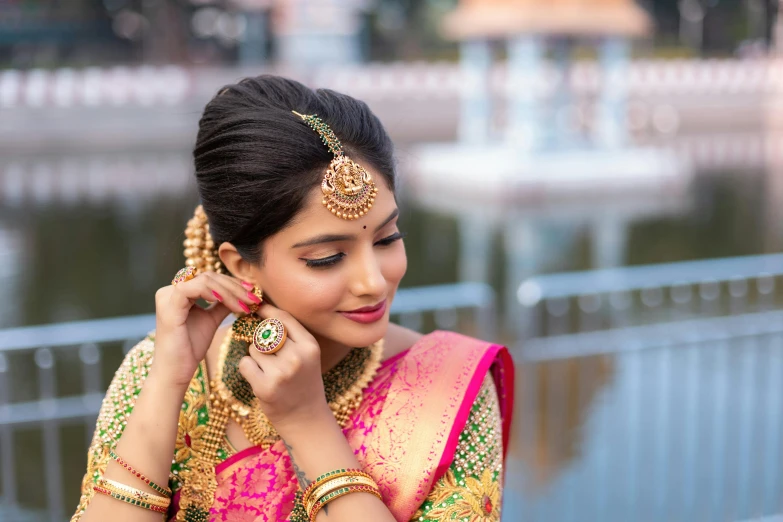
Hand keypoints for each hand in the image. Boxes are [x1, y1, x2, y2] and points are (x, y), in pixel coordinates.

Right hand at [152, 271, 261, 387]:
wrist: (176, 371)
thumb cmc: (190, 348)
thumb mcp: (211, 320)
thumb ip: (222, 304)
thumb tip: (242, 292)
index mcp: (179, 292)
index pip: (210, 278)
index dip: (233, 283)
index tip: (253, 294)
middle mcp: (170, 290)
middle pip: (209, 276)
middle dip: (235, 287)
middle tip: (254, 299)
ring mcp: (167, 296)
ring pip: (205, 280)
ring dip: (230, 291)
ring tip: (246, 305)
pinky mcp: (168, 305)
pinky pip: (195, 288)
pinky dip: (215, 293)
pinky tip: (231, 303)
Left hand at [237, 302, 330, 432]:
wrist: (306, 419)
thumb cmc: (304, 383)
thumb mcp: (307, 356)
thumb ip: (291, 336)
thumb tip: (263, 312)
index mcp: (309, 346)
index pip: (283, 318)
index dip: (267, 310)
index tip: (258, 308)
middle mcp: (297, 357)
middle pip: (265, 333)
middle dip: (261, 340)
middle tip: (270, 356)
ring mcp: (281, 372)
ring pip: (253, 348)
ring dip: (255, 357)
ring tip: (269, 372)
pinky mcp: (265, 386)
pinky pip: (245, 364)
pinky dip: (247, 369)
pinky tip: (260, 379)